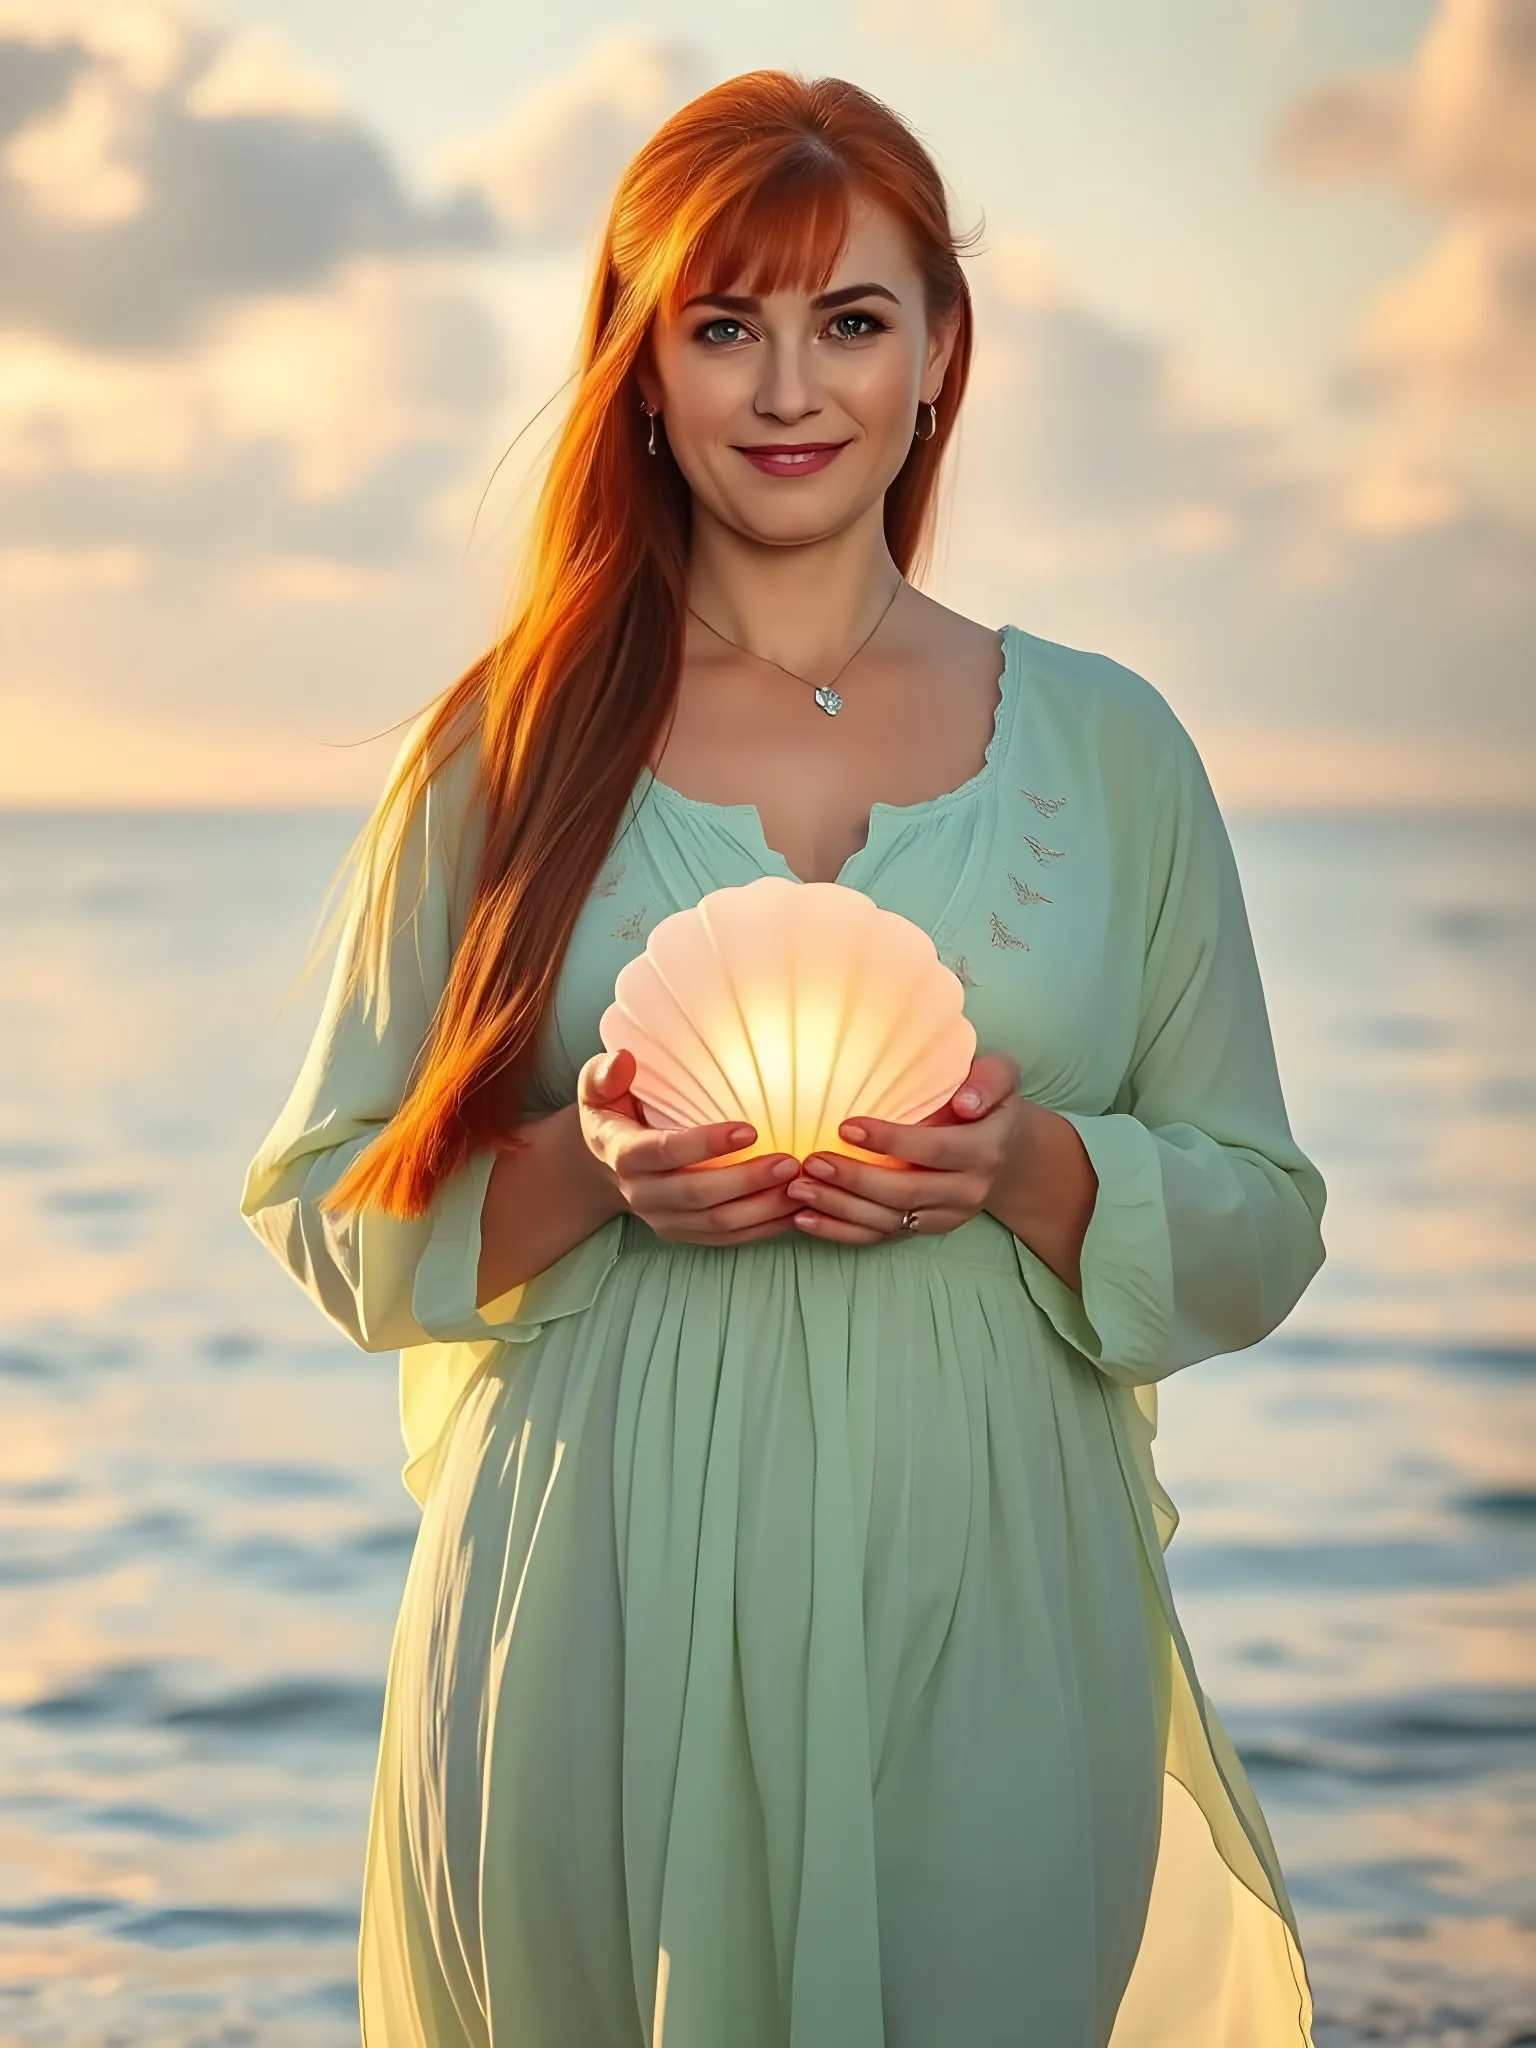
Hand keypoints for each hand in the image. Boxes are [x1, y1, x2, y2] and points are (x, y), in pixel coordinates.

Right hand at [576, 1047, 803, 1246]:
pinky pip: (727, 1239)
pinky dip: (763, 1229)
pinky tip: (794, 1211)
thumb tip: (623, 1059)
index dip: (706, 1144)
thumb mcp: (597, 1089)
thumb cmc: (612, 1115)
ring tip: (801, 1186)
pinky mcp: (684, 1234)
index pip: (666, 1152)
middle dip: (747, 1181)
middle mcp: (642, 1194)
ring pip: (718, 1223)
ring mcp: (664, 1220)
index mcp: (624, 1153)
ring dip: (763, 1209)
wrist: (604, 1165)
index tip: (749, 1130)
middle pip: (698, 1195)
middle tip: (790, 1162)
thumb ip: (604, 1074)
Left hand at [784, 1052, 1024, 1245]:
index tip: (846, 1127)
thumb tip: (965, 1103)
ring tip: (798, 1190)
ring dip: (840, 1208)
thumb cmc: (990, 1103)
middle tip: (811, 1161)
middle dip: (854, 1179)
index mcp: (985, 1149)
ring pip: (888, 1220)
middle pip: (905, 1192)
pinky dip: (841, 1232)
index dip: (890, 1141)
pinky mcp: (926, 1229)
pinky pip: (881, 1236)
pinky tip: (806, 1220)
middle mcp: (967, 1189)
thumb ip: (989, 1080)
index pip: (934, 1149)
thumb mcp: (1001, 1077)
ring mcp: (945, 1214)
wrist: (1007, 1151)